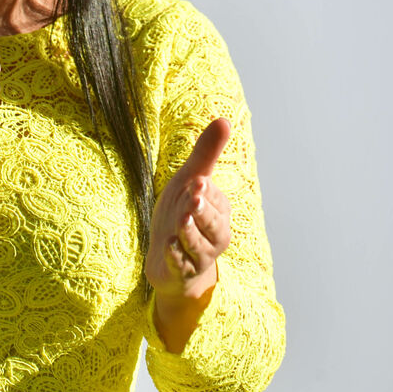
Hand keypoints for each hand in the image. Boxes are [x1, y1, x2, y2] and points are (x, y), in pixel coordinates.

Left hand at [146, 117, 232, 348]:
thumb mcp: (190, 181)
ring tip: (179, 223)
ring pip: (199, 246)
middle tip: (192, 197)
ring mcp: (200, 256)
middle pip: (212, 224)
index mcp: (219, 211)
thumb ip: (206, 153)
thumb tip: (224, 119)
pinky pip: (182, 266)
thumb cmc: (182, 213)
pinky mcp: (182, 272)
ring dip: (189, 233)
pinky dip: (176, 257)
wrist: (168, 257)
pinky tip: (167, 247)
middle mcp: (215, 235)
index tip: (194, 181)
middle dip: (202, 212)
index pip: (214, 200)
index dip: (203, 191)